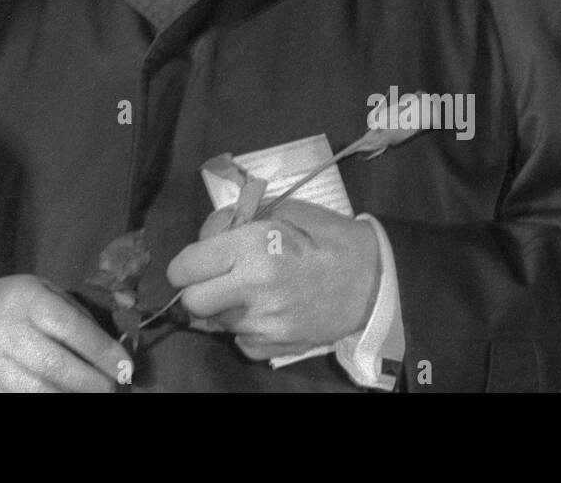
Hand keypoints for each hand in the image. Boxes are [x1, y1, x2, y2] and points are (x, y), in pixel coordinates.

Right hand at [0, 274, 133, 391]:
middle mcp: (6, 329)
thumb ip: (76, 315)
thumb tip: (114, 350)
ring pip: (39, 393)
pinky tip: (62, 400)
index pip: (71, 327)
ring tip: (93, 397)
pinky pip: (17, 403)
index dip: (102, 350)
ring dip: (72, 398)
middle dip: (92, 383)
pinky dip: (44, 405)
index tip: (125, 367)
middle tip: (113, 390)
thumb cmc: (14, 306)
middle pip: (57, 366)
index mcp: (26, 298)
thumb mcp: (43, 292)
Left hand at [166, 200, 379, 360]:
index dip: (185, 263)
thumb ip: (239, 218)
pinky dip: (244, 327)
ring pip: (215, 322)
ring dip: (223, 306)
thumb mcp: (284, 210)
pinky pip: (240, 340)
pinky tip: (266, 310)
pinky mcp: (276, 348)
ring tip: (250, 290)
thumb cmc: (329, 237)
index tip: (198, 259)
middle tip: (216, 276)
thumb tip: (209, 233)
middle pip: (191, 302)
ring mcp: (264, 325)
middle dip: (197, 288)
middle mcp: (252, 290)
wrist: (375, 281)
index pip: (185, 267)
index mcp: (251, 248)